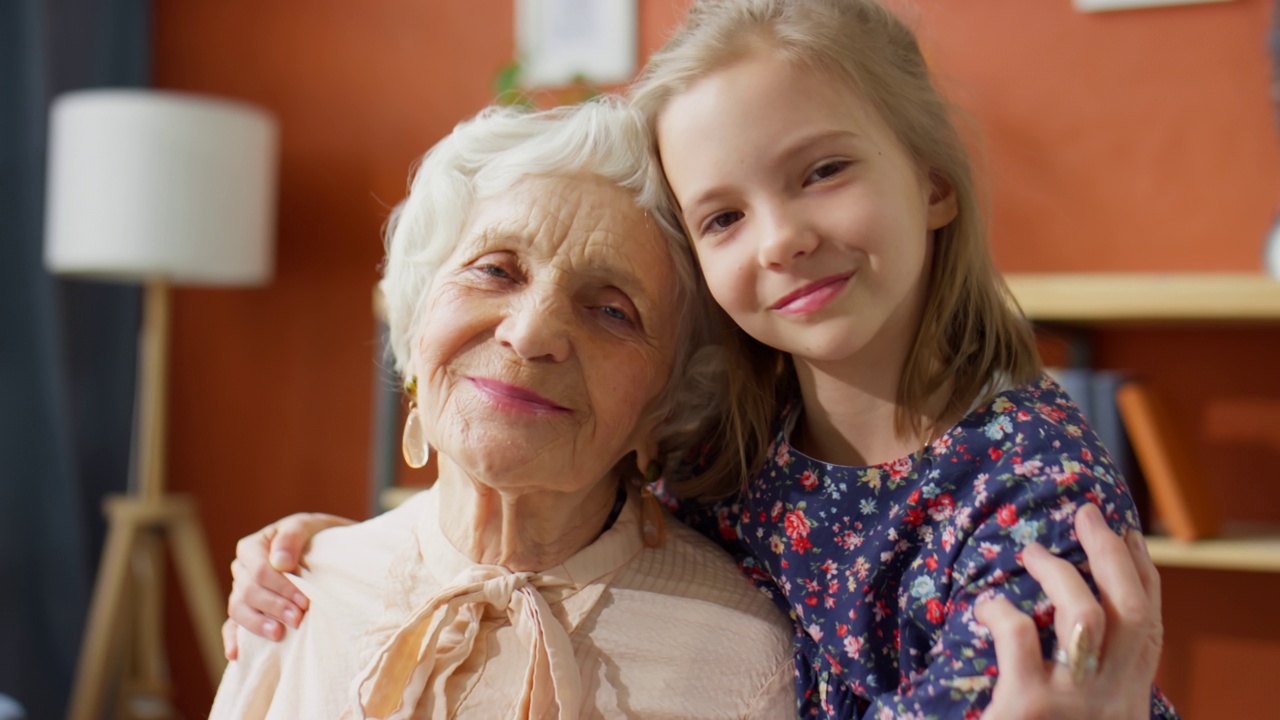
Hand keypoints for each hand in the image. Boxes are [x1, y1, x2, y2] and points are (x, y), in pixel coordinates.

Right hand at [222, 512, 355, 659]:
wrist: (329, 550)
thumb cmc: (316, 536)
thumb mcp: (309, 526)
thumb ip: (292, 537)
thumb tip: (280, 562)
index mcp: (252, 547)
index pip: (259, 570)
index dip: (280, 587)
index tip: (304, 600)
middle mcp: (242, 570)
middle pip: (249, 592)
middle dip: (275, 606)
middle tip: (299, 618)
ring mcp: (242, 592)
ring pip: (238, 609)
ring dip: (257, 624)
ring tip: (279, 634)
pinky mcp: (248, 610)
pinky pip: (231, 625)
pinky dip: (231, 639)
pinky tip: (235, 654)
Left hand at [976, 503, 1161, 718]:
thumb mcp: (1083, 715)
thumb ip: (1087, 680)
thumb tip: (1071, 625)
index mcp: (1125, 702)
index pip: (1148, 628)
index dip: (1143, 577)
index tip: (1130, 536)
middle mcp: (1111, 701)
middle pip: (1130, 611)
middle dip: (1111, 553)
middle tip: (1087, 513)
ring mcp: (1072, 703)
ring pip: (1086, 616)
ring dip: (1059, 573)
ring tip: (1032, 552)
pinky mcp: (1027, 707)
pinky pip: (1020, 636)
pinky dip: (1002, 610)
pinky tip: (987, 607)